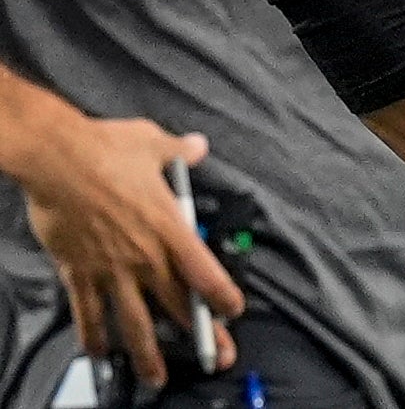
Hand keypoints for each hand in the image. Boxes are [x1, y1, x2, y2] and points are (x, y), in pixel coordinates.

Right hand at [18, 116, 241, 387]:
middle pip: (178, 304)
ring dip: (148, 352)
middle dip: (201, 334)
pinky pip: (87, 312)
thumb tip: (198, 147)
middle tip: (219, 357)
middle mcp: (145, 256)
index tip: (233, 312)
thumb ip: (180, 152)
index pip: (206, 273)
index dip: (222, 297)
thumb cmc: (108, 149)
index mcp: (170, 229)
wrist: (57, 160)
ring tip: (157, 376)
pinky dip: (93, 335)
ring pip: (134, 321)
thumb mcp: (154, 143)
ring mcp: (111, 268)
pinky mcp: (78, 272)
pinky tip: (98, 353)